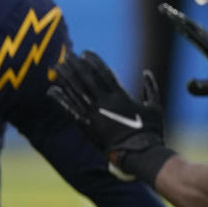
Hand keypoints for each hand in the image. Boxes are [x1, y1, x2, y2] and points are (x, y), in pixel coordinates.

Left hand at [47, 50, 172, 182]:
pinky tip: (51, 90)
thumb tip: (147, 72)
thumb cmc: (150, 131)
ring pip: (75, 91)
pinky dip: (60, 99)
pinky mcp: (86, 125)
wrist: (140, 154)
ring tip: (56, 67)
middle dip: (75, 65)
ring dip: (65, 77)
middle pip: (86, 78)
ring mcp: (94, 114)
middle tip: (67, 55)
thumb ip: (151, 88)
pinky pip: (70, 109)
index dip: (93, 61)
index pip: (103, 72)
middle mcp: (104, 102)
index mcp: (121, 95)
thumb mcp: (155, 107)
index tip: (85, 52)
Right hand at [159, 3, 207, 95]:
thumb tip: (188, 83)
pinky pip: (200, 39)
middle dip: (178, 17)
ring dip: (184, 23)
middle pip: (194, 27)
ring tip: (172, 17)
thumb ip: (203, 88)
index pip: (193, 30)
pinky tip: (186, 33)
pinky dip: (190, 32)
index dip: (179, 20)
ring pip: (197, 32)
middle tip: (163, 8)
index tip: (167, 11)